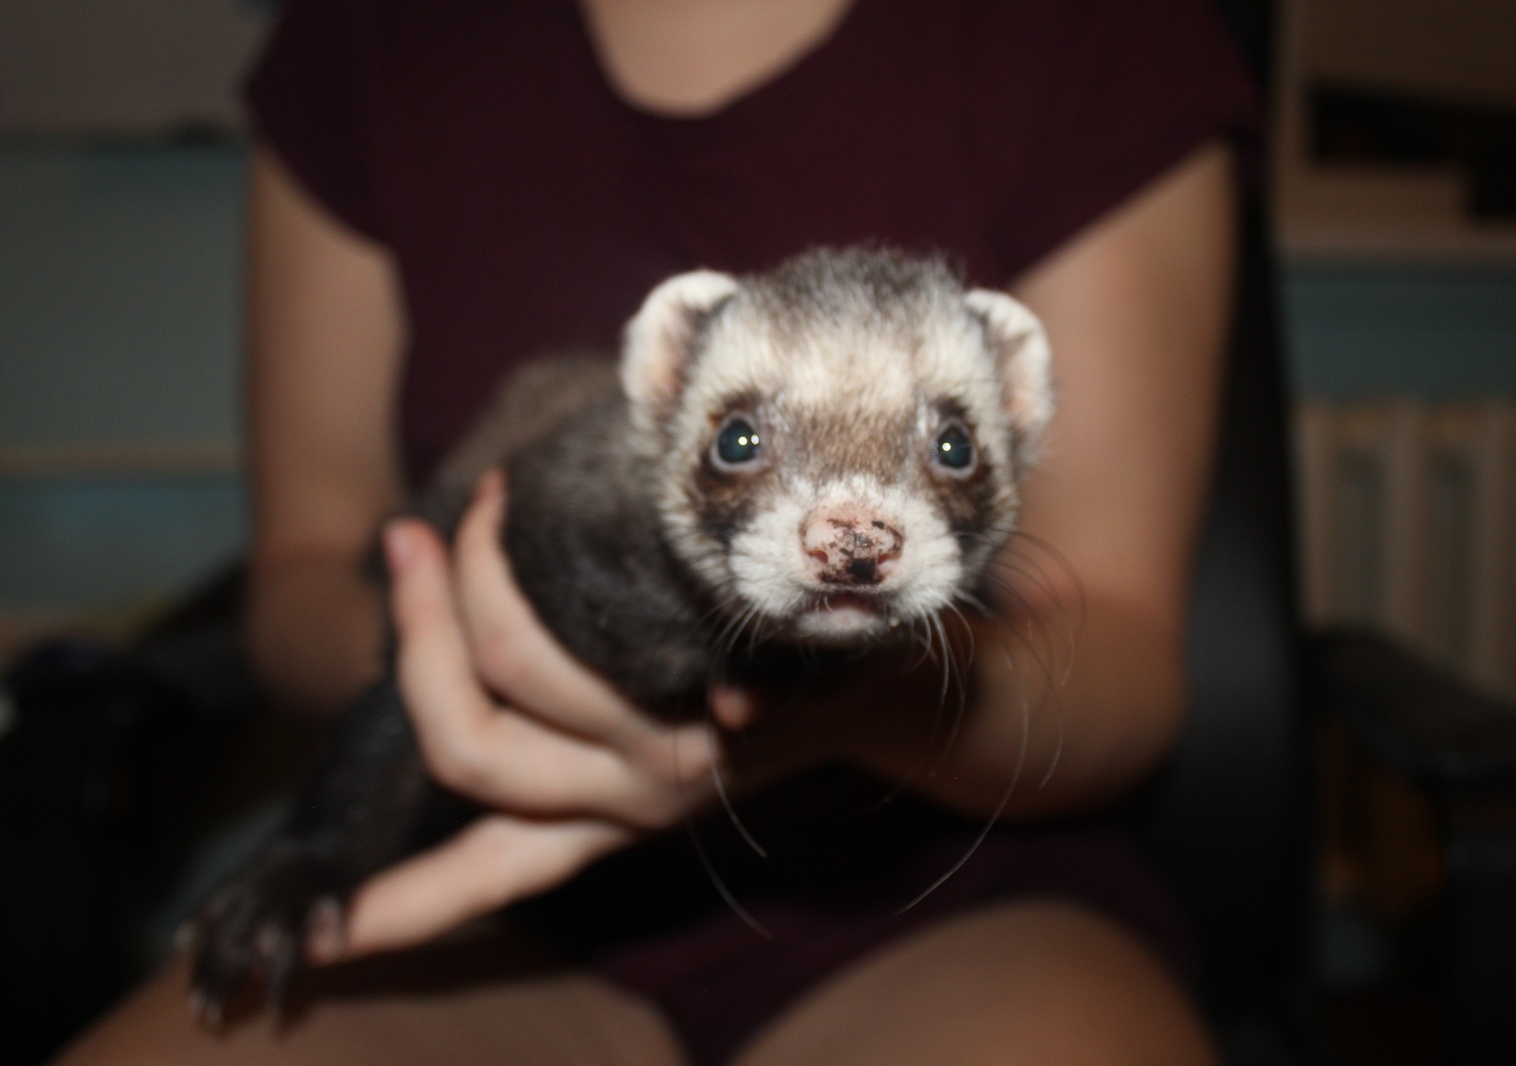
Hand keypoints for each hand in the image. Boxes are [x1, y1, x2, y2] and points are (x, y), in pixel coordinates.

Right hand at [317, 472, 748, 961]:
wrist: (894, 691)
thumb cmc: (763, 703)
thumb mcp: (654, 749)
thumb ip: (571, 729)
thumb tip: (466, 648)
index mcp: (599, 819)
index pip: (485, 874)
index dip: (401, 910)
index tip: (320, 944)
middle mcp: (627, 799)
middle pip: (466, 742)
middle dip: (417, 631)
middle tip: (411, 542)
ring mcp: (680, 749)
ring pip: (524, 670)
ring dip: (482, 576)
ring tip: (486, 502)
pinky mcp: (740, 696)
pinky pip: (658, 650)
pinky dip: (609, 595)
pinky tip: (559, 535)